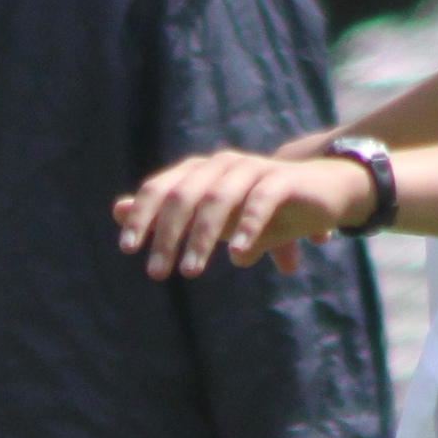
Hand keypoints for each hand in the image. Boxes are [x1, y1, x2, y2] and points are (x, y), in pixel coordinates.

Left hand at [111, 143, 374, 279]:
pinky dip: (247, 227)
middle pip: (184, 195)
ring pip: (217, 199)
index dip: (143, 216)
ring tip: (190, 271)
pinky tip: (237, 254)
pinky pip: (260, 201)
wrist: (318, 194)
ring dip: (201, 237)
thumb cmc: (258, 208)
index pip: (162, 188)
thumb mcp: (210, 216)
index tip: (128, 248)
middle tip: (157, 273)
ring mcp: (253, 169)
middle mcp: (222, 165)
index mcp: (202, 171)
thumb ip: (168, 213)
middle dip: (168, 235)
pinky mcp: (283, 180)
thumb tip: (118, 208)